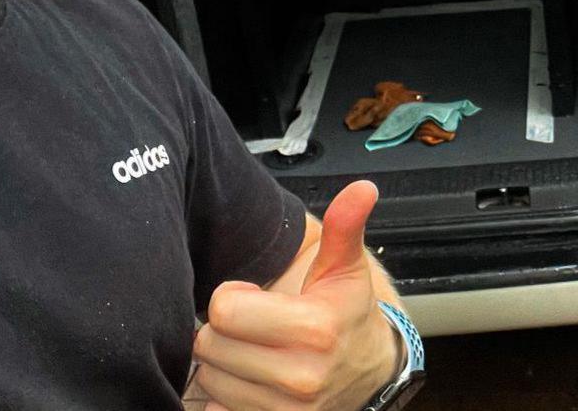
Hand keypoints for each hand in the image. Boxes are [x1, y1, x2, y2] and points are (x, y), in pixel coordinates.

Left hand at [192, 181, 400, 410]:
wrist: (368, 375)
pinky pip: (214, 409)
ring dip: (223, 362)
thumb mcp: (345, 269)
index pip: (225, 311)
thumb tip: (363, 189)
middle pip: (210, 344)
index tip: (254, 297)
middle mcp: (300, 376)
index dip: (232, 297)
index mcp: (315, 328)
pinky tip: (250, 379)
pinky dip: (224, 394)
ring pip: (209, 377)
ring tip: (254, 351)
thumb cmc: (347, 315)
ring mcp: (285, 410)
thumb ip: (344, 227)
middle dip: (223, 329)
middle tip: (253, 325)